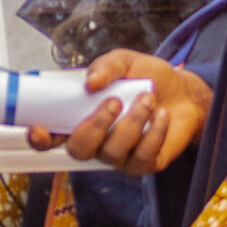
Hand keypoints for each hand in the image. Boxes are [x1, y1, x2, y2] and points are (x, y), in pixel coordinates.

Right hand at [28, 51, 211, 173]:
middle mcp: (96, 142)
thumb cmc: (149, 78)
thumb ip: (105, 67)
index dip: (40, 138)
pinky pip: (142, 156)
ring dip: (132, 122)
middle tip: (115, 101)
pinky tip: (162, 115)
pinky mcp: (144, 165)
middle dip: (95, 126)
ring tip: (148, 99)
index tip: (40, 129)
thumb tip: (90, 82)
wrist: (186, 93)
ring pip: (112, 152)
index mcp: (81, 117)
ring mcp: (119, 157)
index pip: (51, 136)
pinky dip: (155, 132)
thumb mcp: (126, 62)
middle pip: (78, 150)